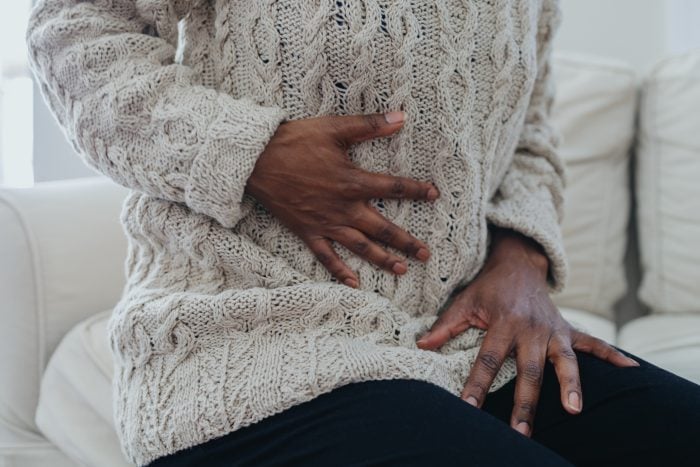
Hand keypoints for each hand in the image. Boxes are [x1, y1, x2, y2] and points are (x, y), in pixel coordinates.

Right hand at [244, 111, 439, 287]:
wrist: (256, 161)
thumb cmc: (294, 141)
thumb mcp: (334, 128)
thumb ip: (369, 125)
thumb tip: (402, 116)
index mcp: (352, 182)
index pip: (393, 188)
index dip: (416, 191)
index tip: (434, 195)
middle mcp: (343, 208)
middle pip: (382, 228)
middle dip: (406, 242)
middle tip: (426, 255)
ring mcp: (325, 223)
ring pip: (360, 246)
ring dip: (382, 259)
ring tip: (402, 270)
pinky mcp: (307, 232)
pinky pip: (326, 256)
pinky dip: (339, 271)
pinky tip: (354, 283)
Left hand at [415, 226, 638, 436]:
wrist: (518, 262)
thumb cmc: (488, 286)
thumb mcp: (465, 301)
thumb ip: (446, 325)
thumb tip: (422, 346)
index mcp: (503, 323)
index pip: (487, 359)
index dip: (476, 384)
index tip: (468, 408)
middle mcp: (531, 329)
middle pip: (527, 370)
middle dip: (524, 402)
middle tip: (520, 431)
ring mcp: (553, 330)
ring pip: (564, 361)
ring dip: (570, 385)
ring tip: (574, 410)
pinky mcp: (567, 329)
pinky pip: (592, 343)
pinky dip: (612, 355)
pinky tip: (631, 369)